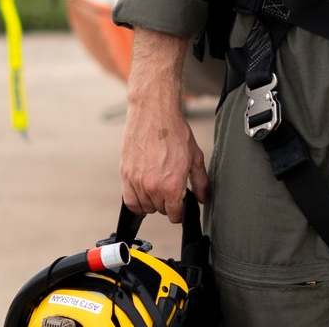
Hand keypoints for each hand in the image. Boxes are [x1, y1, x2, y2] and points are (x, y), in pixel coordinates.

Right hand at [118, 29, 208, 221]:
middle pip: (159, 211)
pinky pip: (129, 200)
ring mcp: (137, 181)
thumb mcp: (195, 157)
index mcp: (172, 185)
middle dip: (167, 204)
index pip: (174, 215)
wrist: (154, 113)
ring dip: (152, 202)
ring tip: (158, 189)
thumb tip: (203, 198)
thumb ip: (200, 181)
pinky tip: (143, 193)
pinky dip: (136, 202)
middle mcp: (153, 186)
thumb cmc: (174, 131)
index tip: (180, 207)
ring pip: (144, 207)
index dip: (180, 212)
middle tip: (170, 190)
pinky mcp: (125, 174)